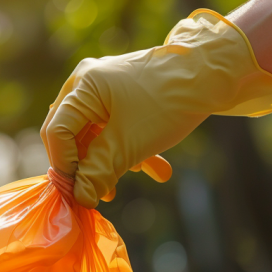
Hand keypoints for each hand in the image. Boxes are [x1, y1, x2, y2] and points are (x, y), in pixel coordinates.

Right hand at [41, 9, 271, 207]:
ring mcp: (106, 86)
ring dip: (112, 161)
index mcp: (82, 87)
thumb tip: (80, 198)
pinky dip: (129, 148)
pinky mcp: (126, 94)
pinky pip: (115, 127)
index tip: (78, 193)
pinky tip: (158, 169)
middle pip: (72, 135)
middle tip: (100, 192)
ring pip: (96, 134)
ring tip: (130, 182)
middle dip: (88, 167)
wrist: (214, 73)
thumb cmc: (168, 103)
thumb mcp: (128, 144)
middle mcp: (87, 82)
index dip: (64, 167)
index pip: (56, 133)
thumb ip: (98, 171)